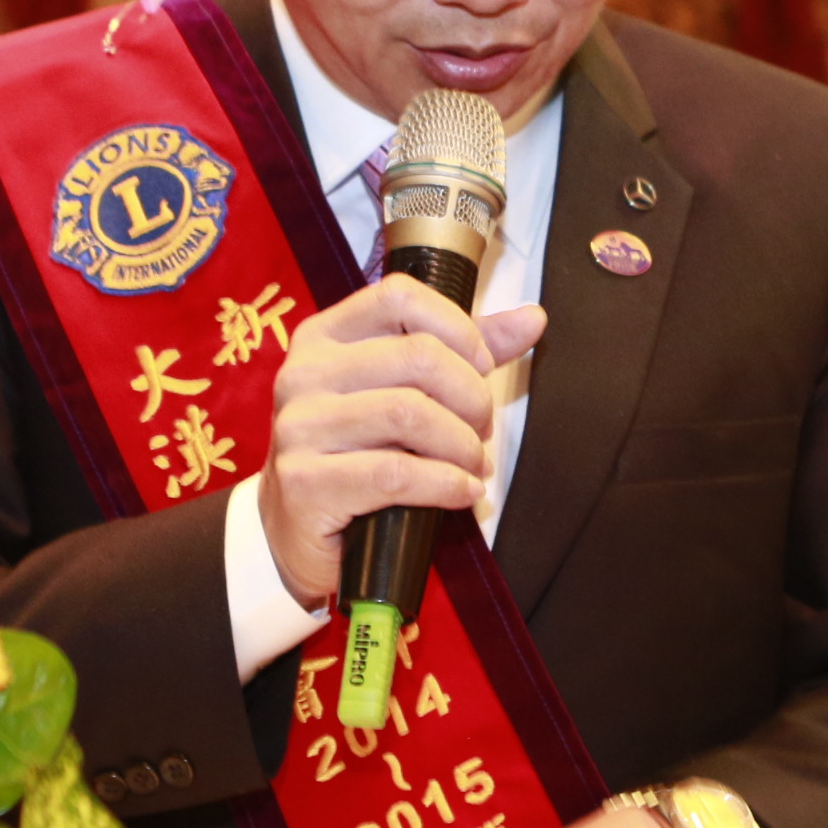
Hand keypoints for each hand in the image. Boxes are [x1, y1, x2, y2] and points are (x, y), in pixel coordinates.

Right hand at [257, 277, 547, 603]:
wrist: (295, 530)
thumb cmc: (356, 452)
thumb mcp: (399, 391)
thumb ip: (460, 352)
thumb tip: (532, 318)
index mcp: (323, 338)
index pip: (398, 297)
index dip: (456, 327)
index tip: (482, 366)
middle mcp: (303, 375)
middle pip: (416, 356)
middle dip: (470, 396)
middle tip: (481, 429)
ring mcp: (299, 429)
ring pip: (410, 414)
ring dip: (462, 444)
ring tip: (473, 464)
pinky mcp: (305, 483)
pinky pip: (397, 474)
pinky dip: (446, 484)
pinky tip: (462, 491)